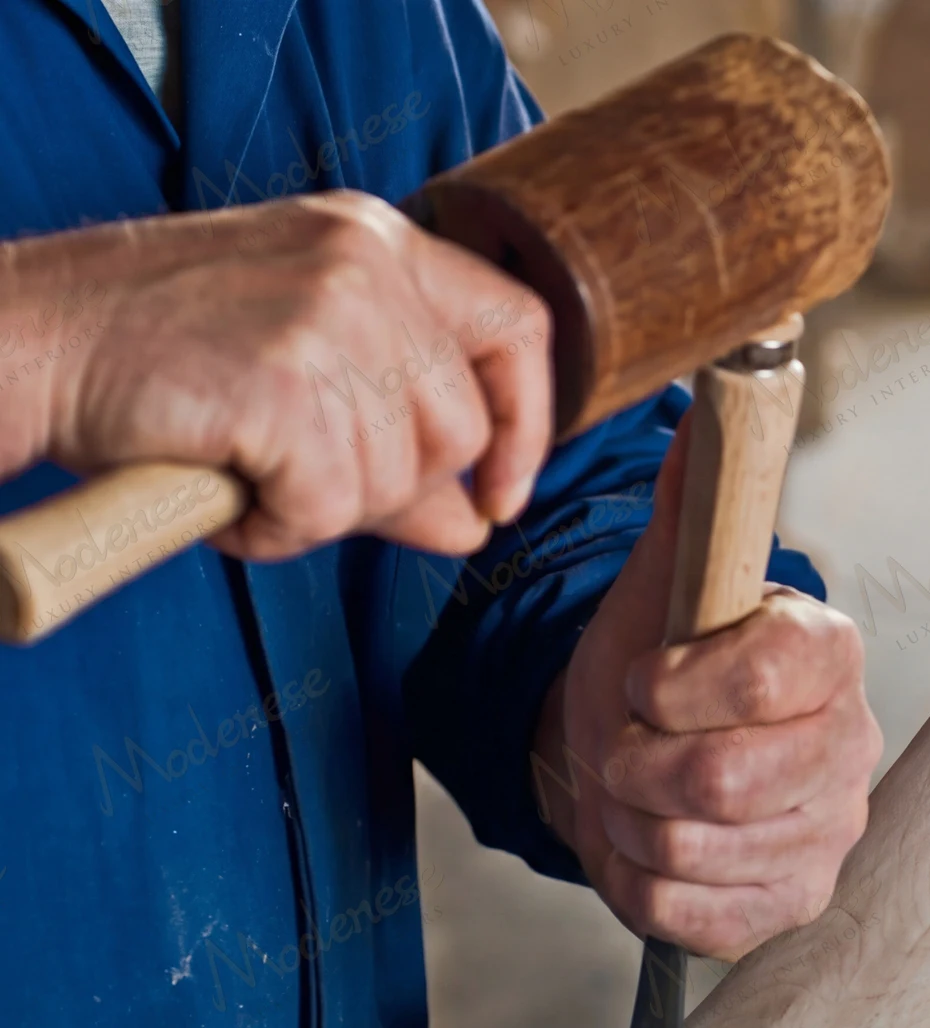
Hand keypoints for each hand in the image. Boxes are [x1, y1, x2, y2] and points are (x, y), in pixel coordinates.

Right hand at [8, 191, 548, 559]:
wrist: (30, 339)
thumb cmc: (156, 355)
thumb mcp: (299, 369)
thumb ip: (401, 441)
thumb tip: (477, 525)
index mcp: (380, 244)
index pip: (519, 329)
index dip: (527, 425)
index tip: (499, 492)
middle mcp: (366, 269)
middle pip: (461, 430)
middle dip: (397, 489)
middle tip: (306, 480)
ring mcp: (328, 321)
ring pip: (397, 478)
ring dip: (323, 510)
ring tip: (247, 473)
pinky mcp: (284, 385)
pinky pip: (326, 507)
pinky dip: (275, 529)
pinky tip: (226, 496)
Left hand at [536, 426, 878, 958]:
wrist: (641, 761)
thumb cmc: (659, 669)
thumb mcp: (662, 584)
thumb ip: (693, 503)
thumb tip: (711, 399)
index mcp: (828, 655)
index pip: (767, 677)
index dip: (677, 687)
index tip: (642, 681)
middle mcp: (850, 746)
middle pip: (723, 777)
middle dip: (636, 763)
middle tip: (624, 745)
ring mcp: (830, 832)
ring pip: (696, 847)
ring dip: (631, 821)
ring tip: (637, 792)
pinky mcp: (797, 902)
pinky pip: (693, 914)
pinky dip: (643, 884)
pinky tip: (654, 846)